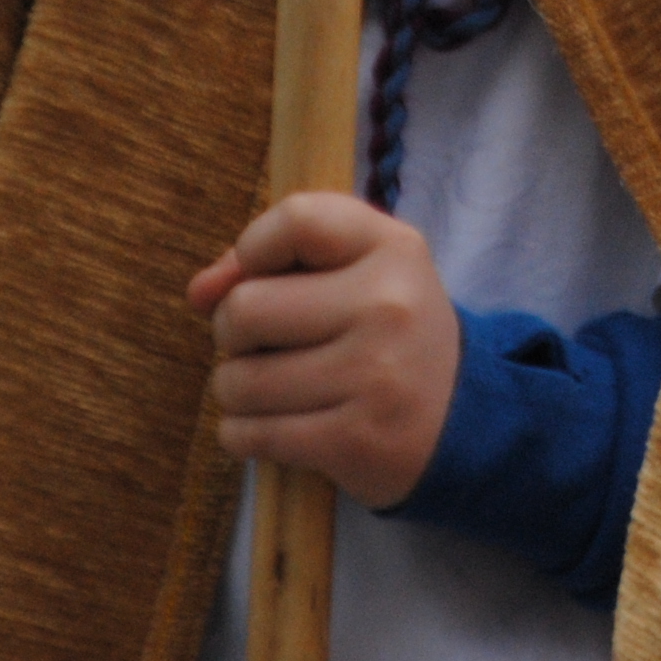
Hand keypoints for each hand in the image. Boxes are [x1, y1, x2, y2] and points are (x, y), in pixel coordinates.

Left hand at [189, 192, 464, 508]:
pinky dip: (244, 434)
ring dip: (239, 391)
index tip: (263, 277)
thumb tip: (199, 292)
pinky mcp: (353, 440)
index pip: (295, 219)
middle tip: (270, 345)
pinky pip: (248, 434)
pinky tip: (276, 427)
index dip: (253, 250)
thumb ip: (272, 262)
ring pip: (237, 381)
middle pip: (243, 309)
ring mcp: (374, 375)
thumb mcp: (358, 273)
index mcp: (394, 248)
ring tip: (277, 389)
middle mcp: (388, 305)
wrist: (461, 422)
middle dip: (236, 334)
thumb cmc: (389, 334)